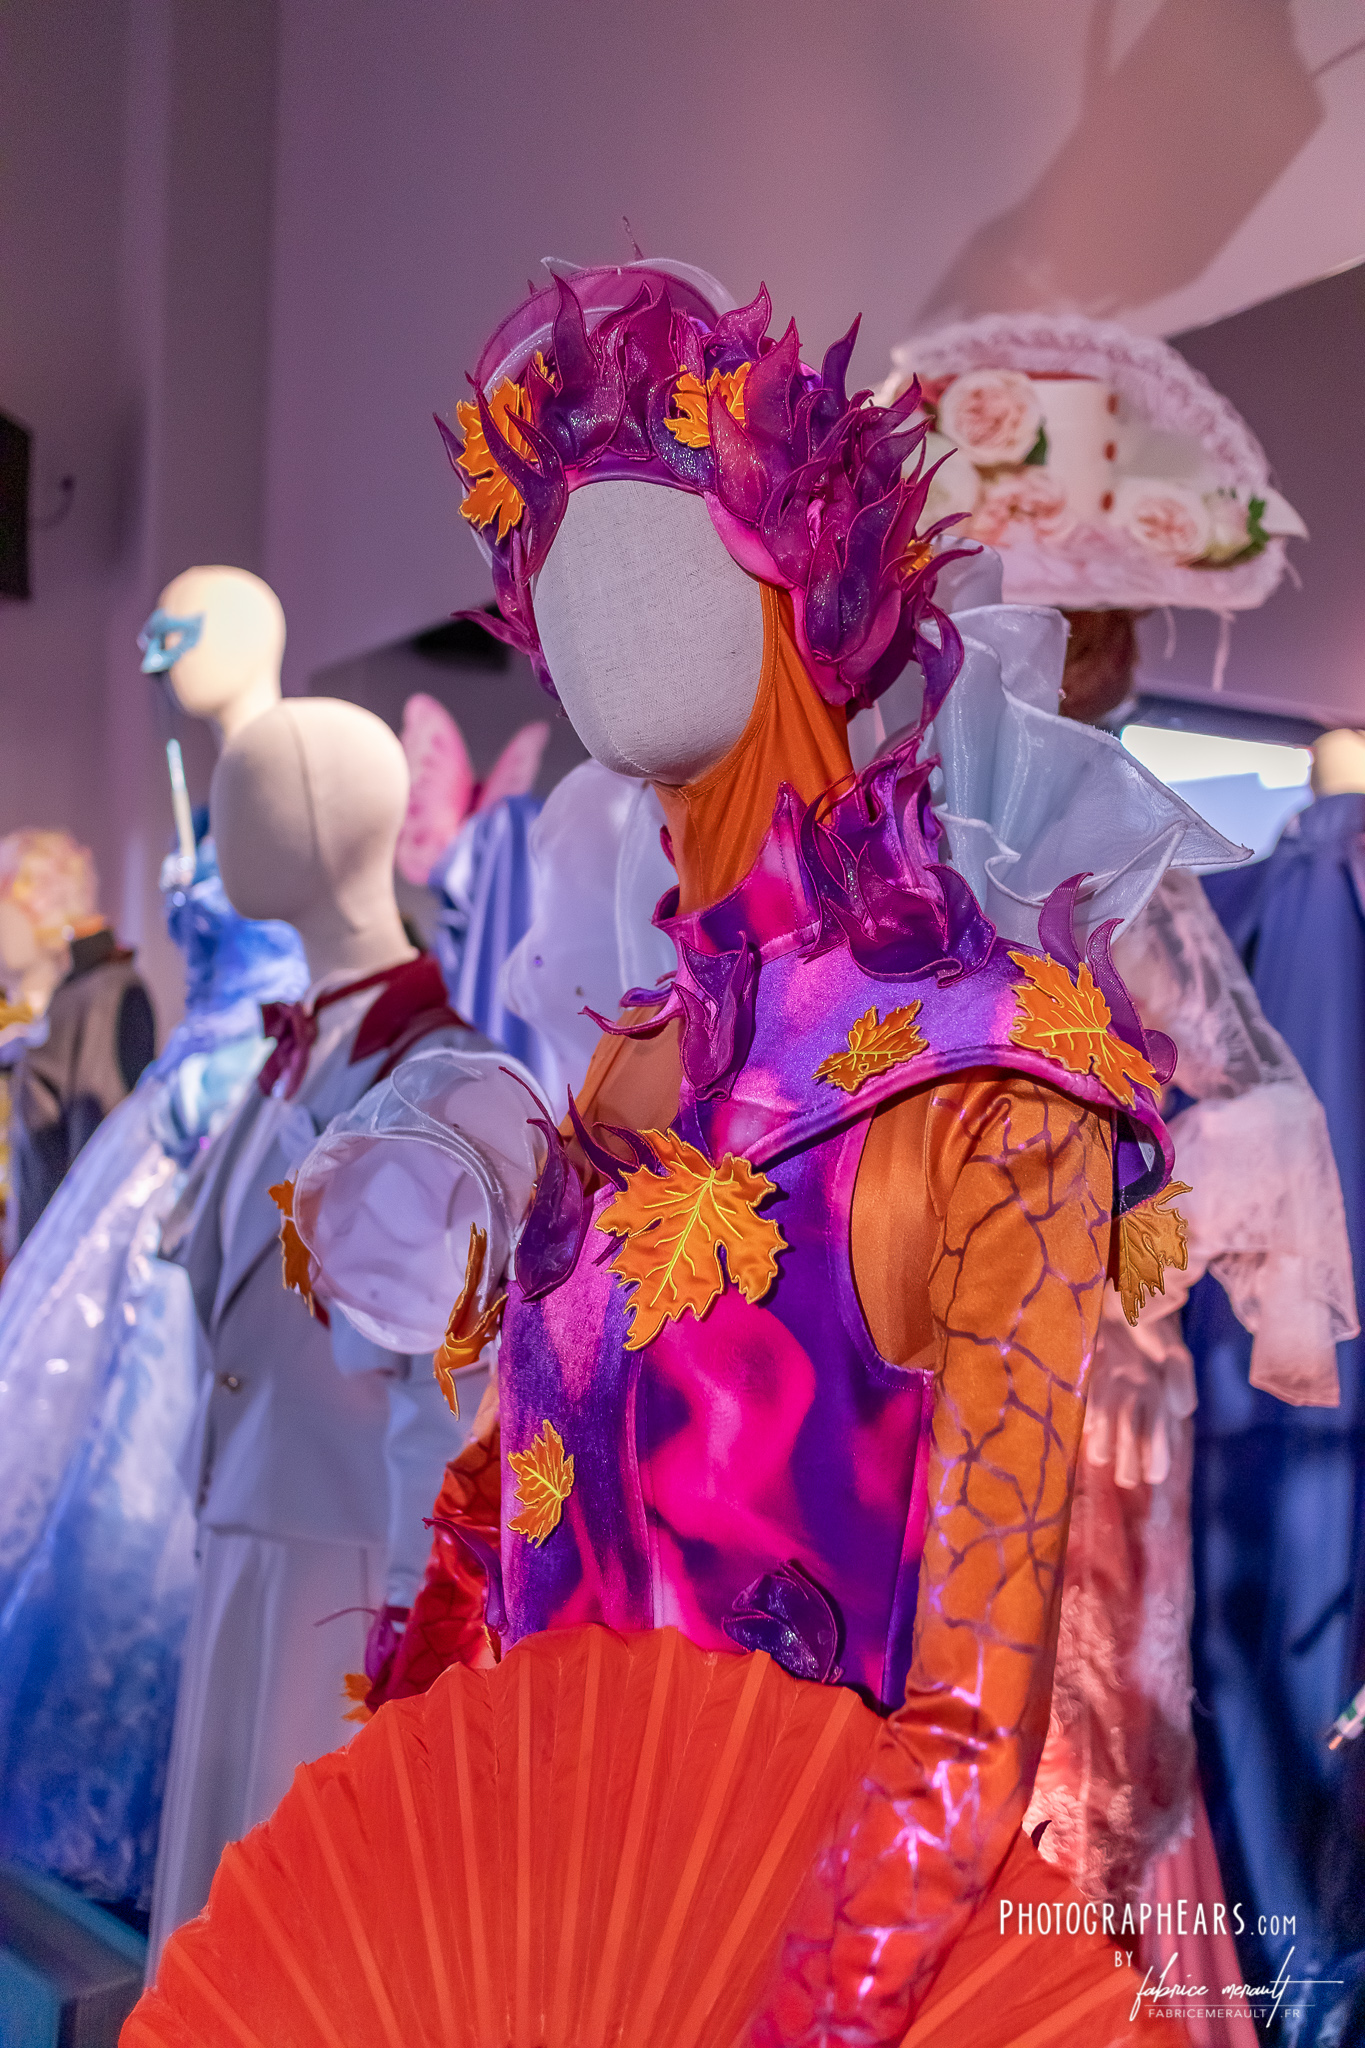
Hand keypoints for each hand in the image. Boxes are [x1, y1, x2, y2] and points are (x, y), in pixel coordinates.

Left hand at [1084, 1313, 1195, 1487]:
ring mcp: (1119, 1386)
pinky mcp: (1100, 1374)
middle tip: (1127, 1481)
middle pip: (1137, 1433)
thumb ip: (1182, 1380)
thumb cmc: (1156, 1328)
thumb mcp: (1176, 1353)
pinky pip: (1096, 1398)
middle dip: (1132, 1459)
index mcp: (1162, 1396)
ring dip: (1109, 1441)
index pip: (1163, 1433)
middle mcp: (1140, 1396)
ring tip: (1101, 1460)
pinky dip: (1093, 1413)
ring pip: (1116, 1420)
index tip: (1156, 1476)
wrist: (1133, 1296)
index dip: (1159, 1455)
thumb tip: (1184, 1411)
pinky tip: (1089, 1428)